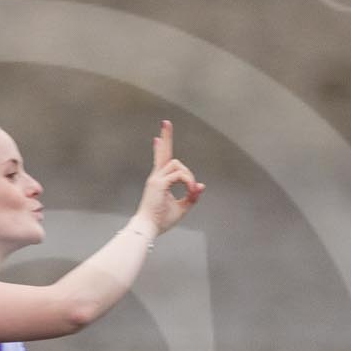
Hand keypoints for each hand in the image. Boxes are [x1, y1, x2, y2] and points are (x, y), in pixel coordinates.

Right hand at [133, 120, 204, 235]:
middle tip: (166, 122)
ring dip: (189, 176)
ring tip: (191, 190)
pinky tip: (190, 190)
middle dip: (166, 137)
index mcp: (159, 181)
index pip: (161, 161)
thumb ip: (191, 196)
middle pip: (163, 153)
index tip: (157, 138)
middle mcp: (156, 177)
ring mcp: (156, 179)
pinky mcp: (159, 183)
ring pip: (178, 165)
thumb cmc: (161, 221)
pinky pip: (180, 175)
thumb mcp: (181, 208)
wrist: (148, 228)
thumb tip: (202, 186)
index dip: (160, 149)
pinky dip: (188, 182)